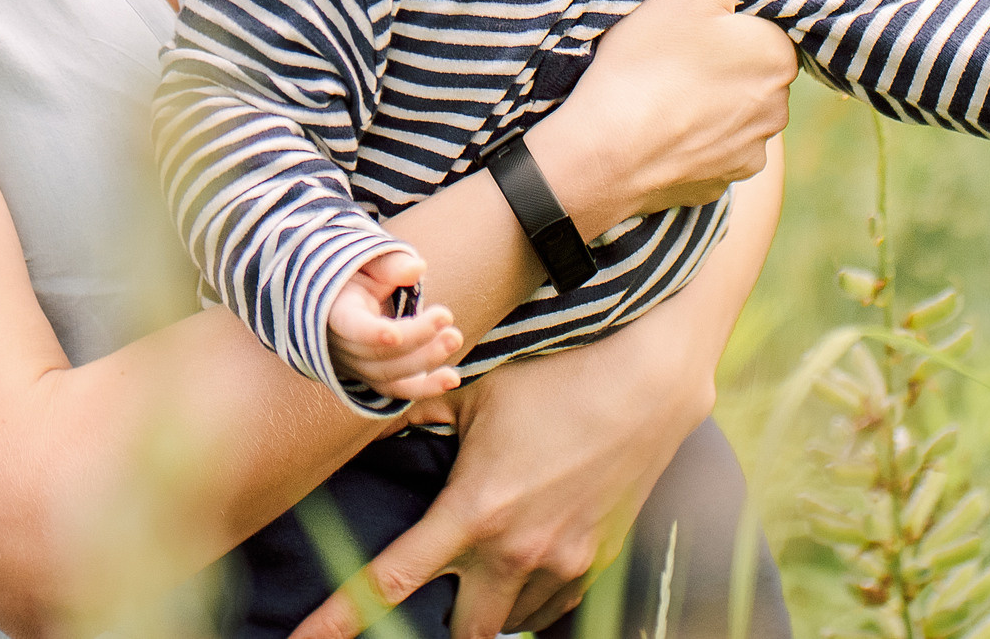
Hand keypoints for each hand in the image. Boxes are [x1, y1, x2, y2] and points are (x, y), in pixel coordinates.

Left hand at [287, 319, 710, 638]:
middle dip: (433, 630)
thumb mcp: (474, 390)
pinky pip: (553, 608)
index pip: (389, 585)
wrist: (649, 383)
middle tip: (420, 606)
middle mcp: (515, 553)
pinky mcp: (596, 562)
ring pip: (511, 624)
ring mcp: (561, 564)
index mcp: (473, 514)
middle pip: (460, 635)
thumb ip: (413, 414)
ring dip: (488, 611)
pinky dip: (531, 600)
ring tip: (476, 578)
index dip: (339, 620)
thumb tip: (365, 411)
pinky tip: (521, 570)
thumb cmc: (556, 376)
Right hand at [328, 249, 462, 399]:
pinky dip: (426, 388)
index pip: (350, 327)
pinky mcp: (376, 378)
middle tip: (446, 316)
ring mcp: (358, 368)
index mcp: (336, 313)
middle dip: (415, 337)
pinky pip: (399, 389)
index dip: (370, 334)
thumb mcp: (366, 263)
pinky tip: (452, 379)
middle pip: (378, 353)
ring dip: (426, 360)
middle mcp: (343, 348)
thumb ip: (389, 265)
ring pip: (391, 375)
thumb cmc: (357, 276)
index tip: (395, 335)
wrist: (342, 301)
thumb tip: (417, 268)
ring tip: (454, 337)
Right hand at [528, 0, 804, 235]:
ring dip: (710, 102)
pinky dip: (693, 139)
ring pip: (736, 113)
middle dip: (723, 61)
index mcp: (778, 58)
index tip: (692, 21)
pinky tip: (660, 127)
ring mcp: (749, 153)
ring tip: (662, 90)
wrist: (602, 156)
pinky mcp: (720, 183)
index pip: (768, 28)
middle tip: (671, 52)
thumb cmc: (646, 64)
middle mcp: (777, 110)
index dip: (730, 21)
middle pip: (753, 71)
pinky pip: (714, 151)